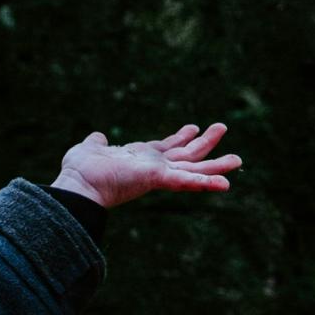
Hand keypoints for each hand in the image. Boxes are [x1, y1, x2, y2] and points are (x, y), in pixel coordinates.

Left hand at [50, 123, 242, 208]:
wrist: (77, 186)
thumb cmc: (80, 170)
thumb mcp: (89, 148)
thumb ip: (96, 142)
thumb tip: (97, 136)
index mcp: (140, 158)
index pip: (165, 147)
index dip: (180, 138)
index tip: (193, 128)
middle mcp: (152, 167)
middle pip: (185, 155)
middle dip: (205, 143)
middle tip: (222, 127)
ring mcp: (158, 173)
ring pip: (193, 168)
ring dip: (215, 164)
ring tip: (237, 159)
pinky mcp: (158, 179)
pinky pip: (187, 181)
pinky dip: (207, 183)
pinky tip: (226, 184)